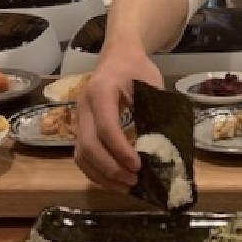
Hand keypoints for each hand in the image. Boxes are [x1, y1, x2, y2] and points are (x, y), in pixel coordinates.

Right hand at [74, 44, 162, 191]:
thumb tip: (162, 146)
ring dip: (101, 175)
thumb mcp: (150, 82)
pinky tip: (114, 181)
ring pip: (80, 155)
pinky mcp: (80, 128)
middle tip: (134, 180)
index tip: (139, 165)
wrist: (118, 55)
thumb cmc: (137, 67)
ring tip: (126, 186)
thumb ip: (154, 109)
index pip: (106, 127)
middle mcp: (84, 106)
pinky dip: (96, 172)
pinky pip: (81, 155)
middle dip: (110, 168)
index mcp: (101, 91)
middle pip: (88, 145)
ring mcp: (79, 118)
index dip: (121, 150)